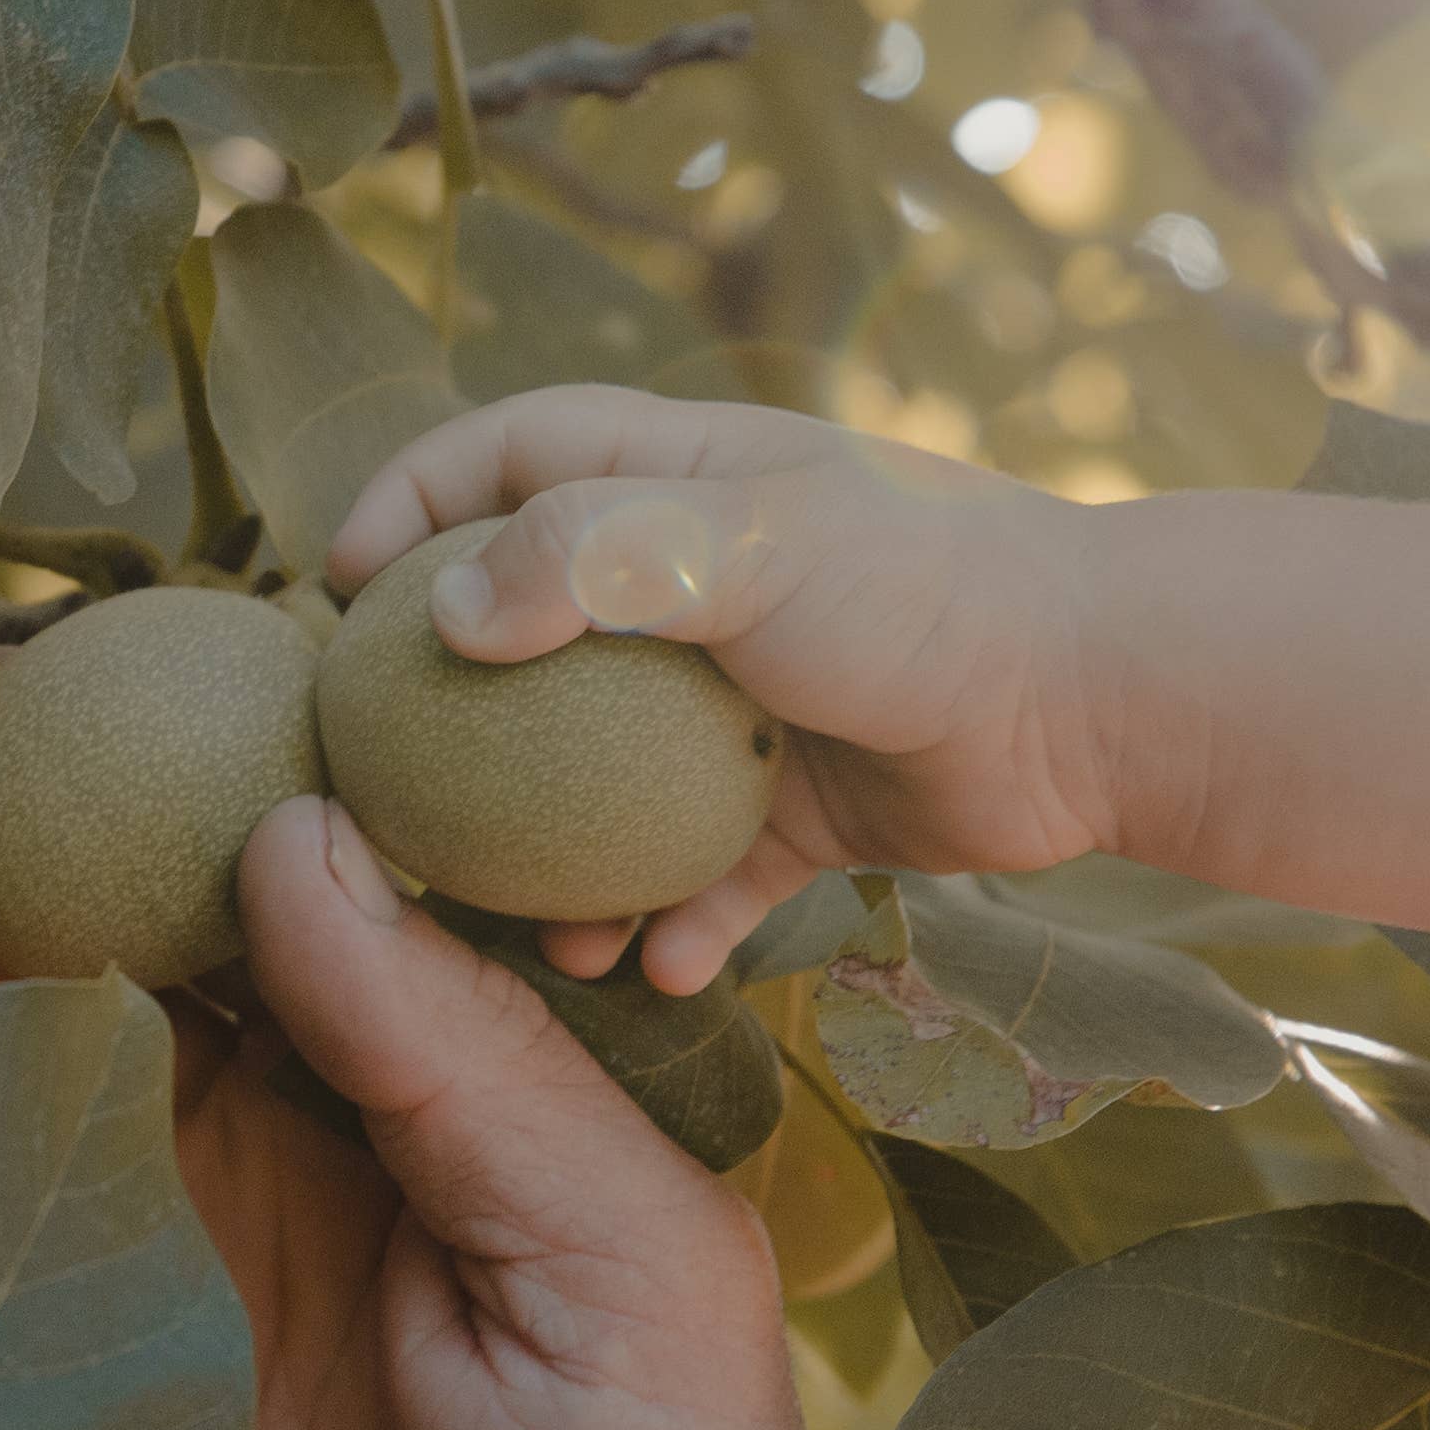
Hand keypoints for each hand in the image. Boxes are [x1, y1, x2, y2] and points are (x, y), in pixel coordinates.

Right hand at [0, 687, 839, 1429]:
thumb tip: (299, 839)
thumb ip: (471, 1067)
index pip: (307, 883)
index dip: (202, 763)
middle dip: (9, 835)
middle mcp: (289, 1170)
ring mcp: (156, 1294)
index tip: (94, 661)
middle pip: (125, 952)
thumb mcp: (636, 1284)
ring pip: (6, 1082)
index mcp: (449, 1104)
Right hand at [324, 387, 1125, 990]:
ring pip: (598, 785)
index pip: (502, 457)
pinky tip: (649, 972)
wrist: (1094, 703)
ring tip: (523, 934)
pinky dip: (669, 926)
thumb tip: (448, 612)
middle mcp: (696, 590)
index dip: (408, 504)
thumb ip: (593, 557)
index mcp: (677, 483)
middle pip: (525, 641)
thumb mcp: (751, 542)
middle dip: (446, 719)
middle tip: (383, 798)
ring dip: (548, 862)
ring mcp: (741, 706)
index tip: (335, 593)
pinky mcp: (797, 809)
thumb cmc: (925, 588)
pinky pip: (699, 877)